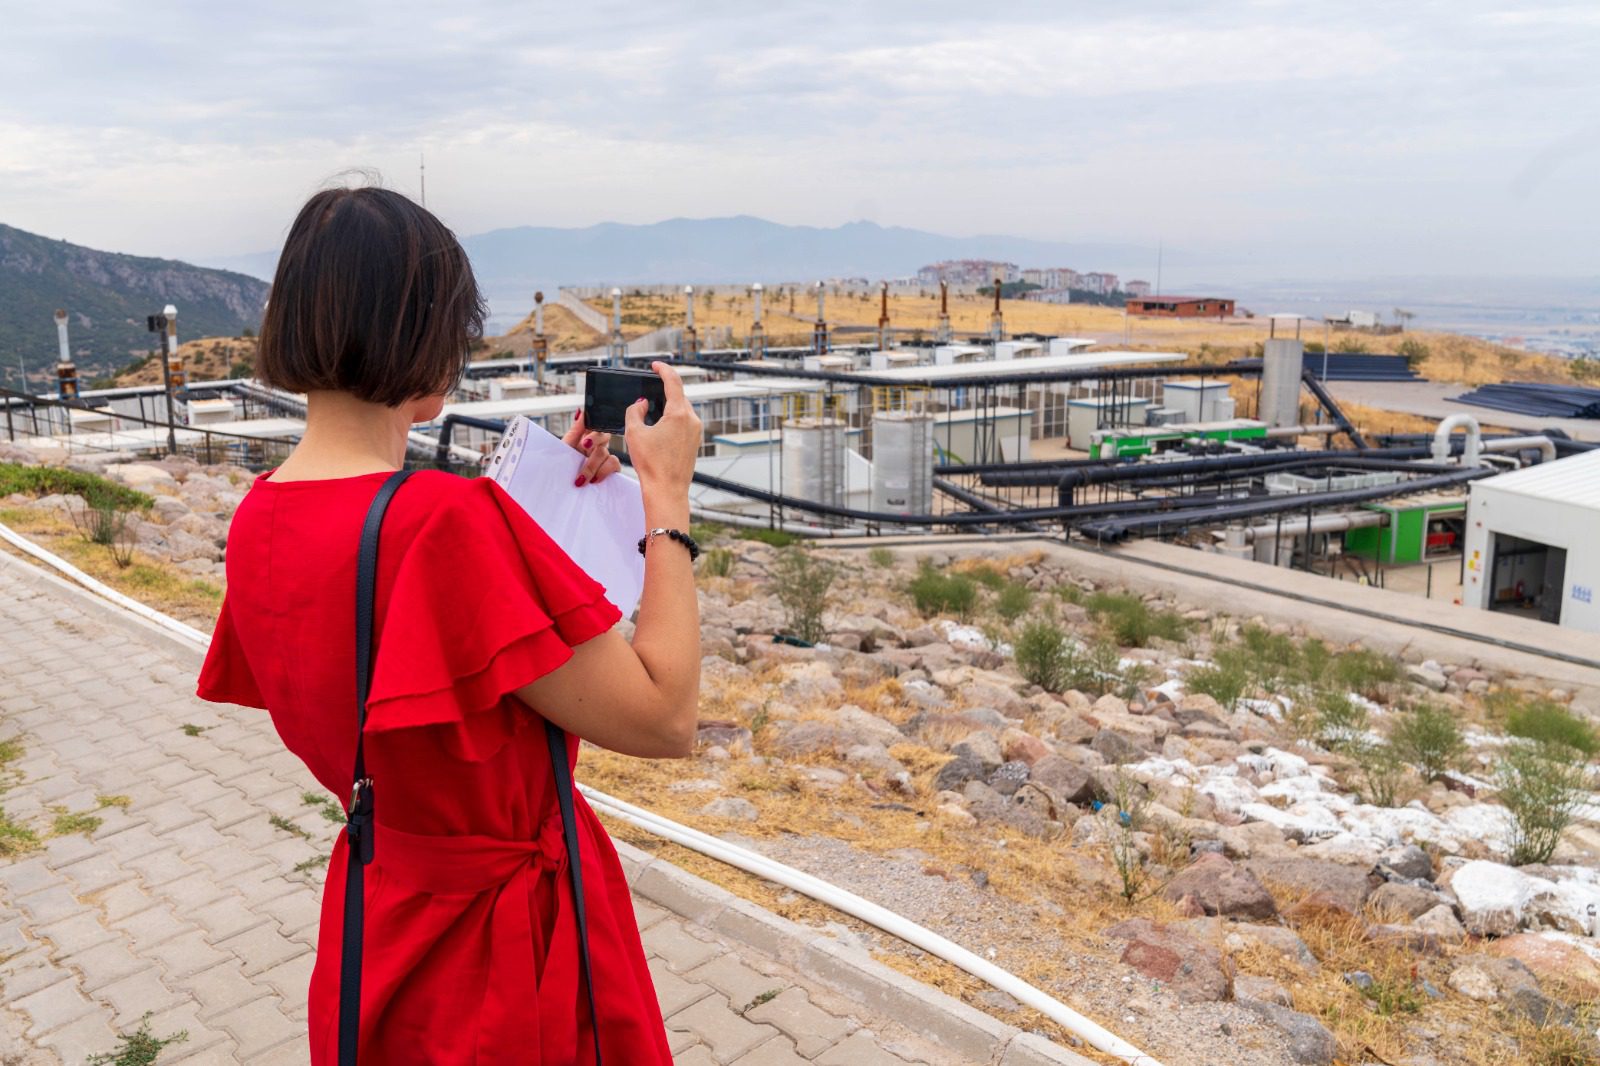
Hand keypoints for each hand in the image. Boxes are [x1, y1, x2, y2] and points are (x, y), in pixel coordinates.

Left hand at [561, 409, 621, 486]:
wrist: (561, 487)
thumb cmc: (562, 467)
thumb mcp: (564, 448)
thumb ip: (575, 431)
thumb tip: (581, 412)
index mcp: (584, 437)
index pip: (595, 425)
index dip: (592, 430)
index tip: (584, 441)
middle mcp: (596, 446)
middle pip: (603, 435)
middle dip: (594, 442)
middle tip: (584, 449)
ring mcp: (604, 458)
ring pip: (606, 453)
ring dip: (593, 465)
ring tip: (582, 478)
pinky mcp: (611, 470)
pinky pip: (614, 464)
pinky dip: (604, 472)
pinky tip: (595, 480)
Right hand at [625, 361, 701, 493]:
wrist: (667, 490)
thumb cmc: (651, 464)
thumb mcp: (634, 433)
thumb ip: (635, 411)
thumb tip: (642, 403)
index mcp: (679, 413)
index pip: (673, 381)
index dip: (663, 369)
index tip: (655, 365)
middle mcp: (692, 420)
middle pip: (679, 395)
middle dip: (665, 390)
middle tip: (650, 387)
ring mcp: (696, 432)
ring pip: (683, 410)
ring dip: (669, 406)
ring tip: (652, 410)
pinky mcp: (695, 442)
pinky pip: (685, 423)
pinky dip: (673, 419)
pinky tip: (660, 427)